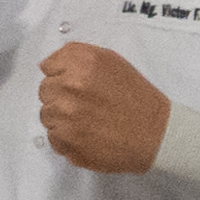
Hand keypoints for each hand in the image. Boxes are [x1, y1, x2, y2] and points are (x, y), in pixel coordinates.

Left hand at [37, 39, 170, 173]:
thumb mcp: (111, 61)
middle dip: (61, 96)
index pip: (48, 67)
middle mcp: (71, 87)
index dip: (61, 75)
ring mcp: (66, 116)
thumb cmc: (135, 97)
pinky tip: (88, 134)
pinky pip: (53, 137)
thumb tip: (48, 65)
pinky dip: (66, 138)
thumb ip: (77, 58)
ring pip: (47, 115)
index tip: (75, 83)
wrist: (154, 133)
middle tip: (86, 104)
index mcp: (82, 64)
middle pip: (45, 91)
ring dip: (62, 118)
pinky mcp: (66, 141)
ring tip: (89, 120)